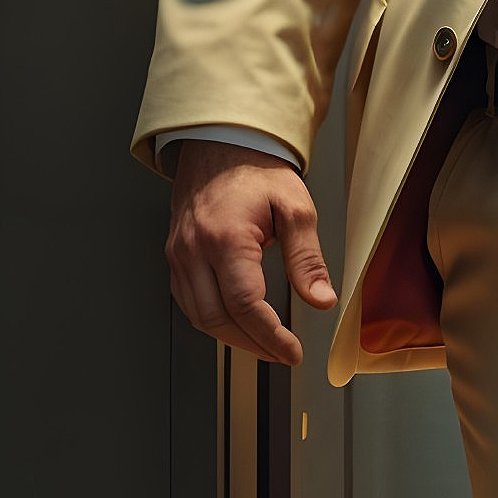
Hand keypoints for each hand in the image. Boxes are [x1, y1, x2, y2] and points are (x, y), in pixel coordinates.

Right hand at [166, 141, 336, 368]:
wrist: (220, 143)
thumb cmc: (256, 170)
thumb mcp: (295, 208)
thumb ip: (308, 258)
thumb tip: (322, 299)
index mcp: (226, 238)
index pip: (246, 305)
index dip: (271, 336)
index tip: (292, 351)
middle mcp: (194, 250)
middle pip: (218, 319)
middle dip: (253, 345)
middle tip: (282, 354)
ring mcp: (179, 254)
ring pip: (199, 316)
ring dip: (232, 338)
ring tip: (264, 345)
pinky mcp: (175, 255)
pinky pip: (188, 301)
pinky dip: (212, 320)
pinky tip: (236, 323)